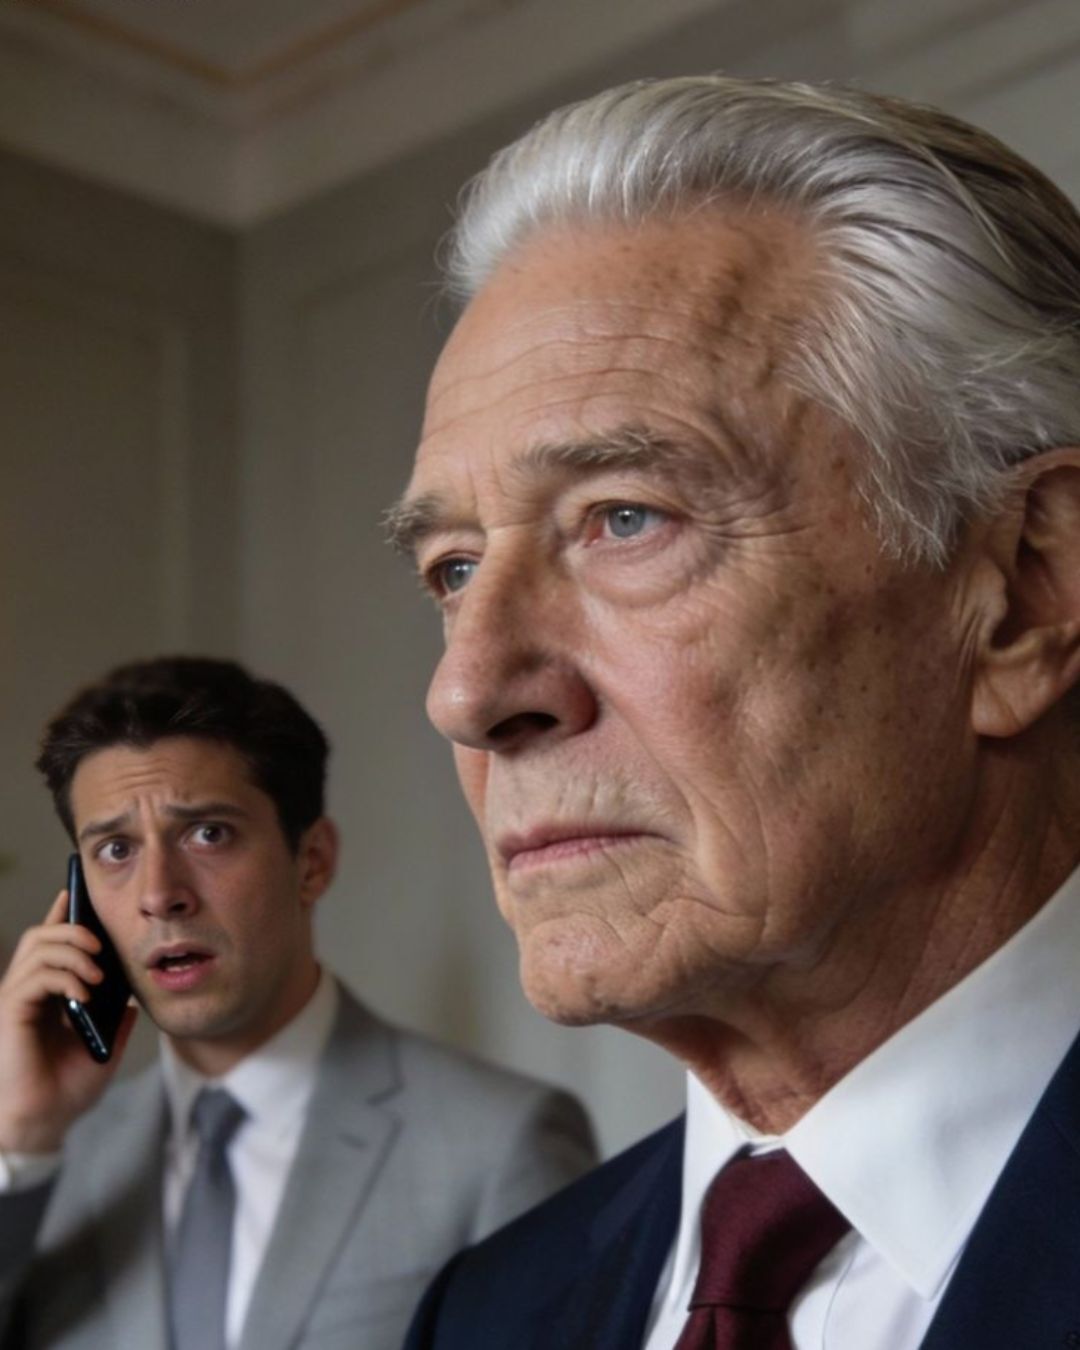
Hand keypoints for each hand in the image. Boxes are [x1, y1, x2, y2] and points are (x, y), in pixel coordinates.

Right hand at [0, 890, 135, 1152]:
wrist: (44, 1124)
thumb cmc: (66, 1090)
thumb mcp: (104, 1048)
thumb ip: (116, 1021)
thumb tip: (134, 1001)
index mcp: (48, 994)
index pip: (52, 942)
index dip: (64, 912)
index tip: (80, 891)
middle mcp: (28, 991)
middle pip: (41, 934)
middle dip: (72, 926)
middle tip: (100, 943)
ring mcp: (16, 1000)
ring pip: (36, 946)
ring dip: (71, 949)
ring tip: (97, 971)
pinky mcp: (10, 1013)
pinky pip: (34, 976)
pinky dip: (63, 975)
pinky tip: (84, 992)